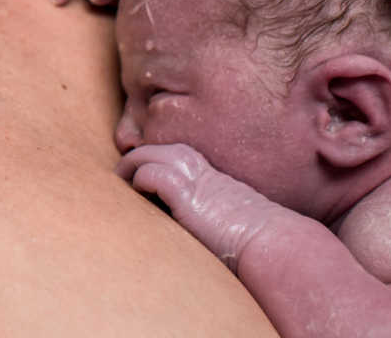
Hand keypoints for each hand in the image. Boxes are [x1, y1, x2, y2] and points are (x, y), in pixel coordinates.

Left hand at [117, 144, 285, 270]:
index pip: (171, 153)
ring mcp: (190, 176)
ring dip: (128, 167)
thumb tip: (181, 220)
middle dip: (133, 157)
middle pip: (155, 147)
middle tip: (119, 175)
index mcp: (208, 171)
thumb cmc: (252, 238)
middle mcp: (198, 167)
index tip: (137, 176)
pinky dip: (137, 181)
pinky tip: (137, 195)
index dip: (151, 160)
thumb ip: (203, 209)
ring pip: (146, 154)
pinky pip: (149, 174)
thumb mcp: (224, 215)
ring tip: (119, 181)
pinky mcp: (184, 191)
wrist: (271, 243)